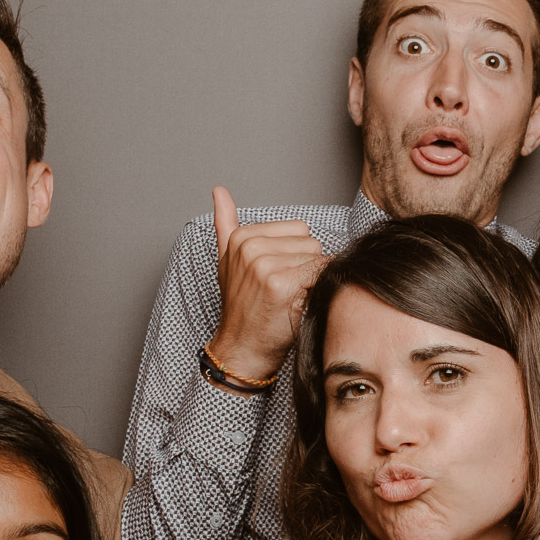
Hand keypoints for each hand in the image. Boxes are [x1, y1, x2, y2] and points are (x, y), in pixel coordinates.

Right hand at [206, 185, 326, 383]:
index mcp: (242, 236)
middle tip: (285, 290)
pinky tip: (297, 304)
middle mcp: (251, 247)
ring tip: (290, 298)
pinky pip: (320, 275)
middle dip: (306, 267)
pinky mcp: (280, 283)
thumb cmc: (241, 308)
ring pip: (319, 258)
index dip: (296, 255)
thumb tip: (219, 192)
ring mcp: (265, 264)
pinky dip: (317, 291)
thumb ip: (226, 224)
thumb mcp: (227, 262)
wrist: (242, 348)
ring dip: (312, 280)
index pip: (299, 229)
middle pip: (311, 243)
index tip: (278, 275)